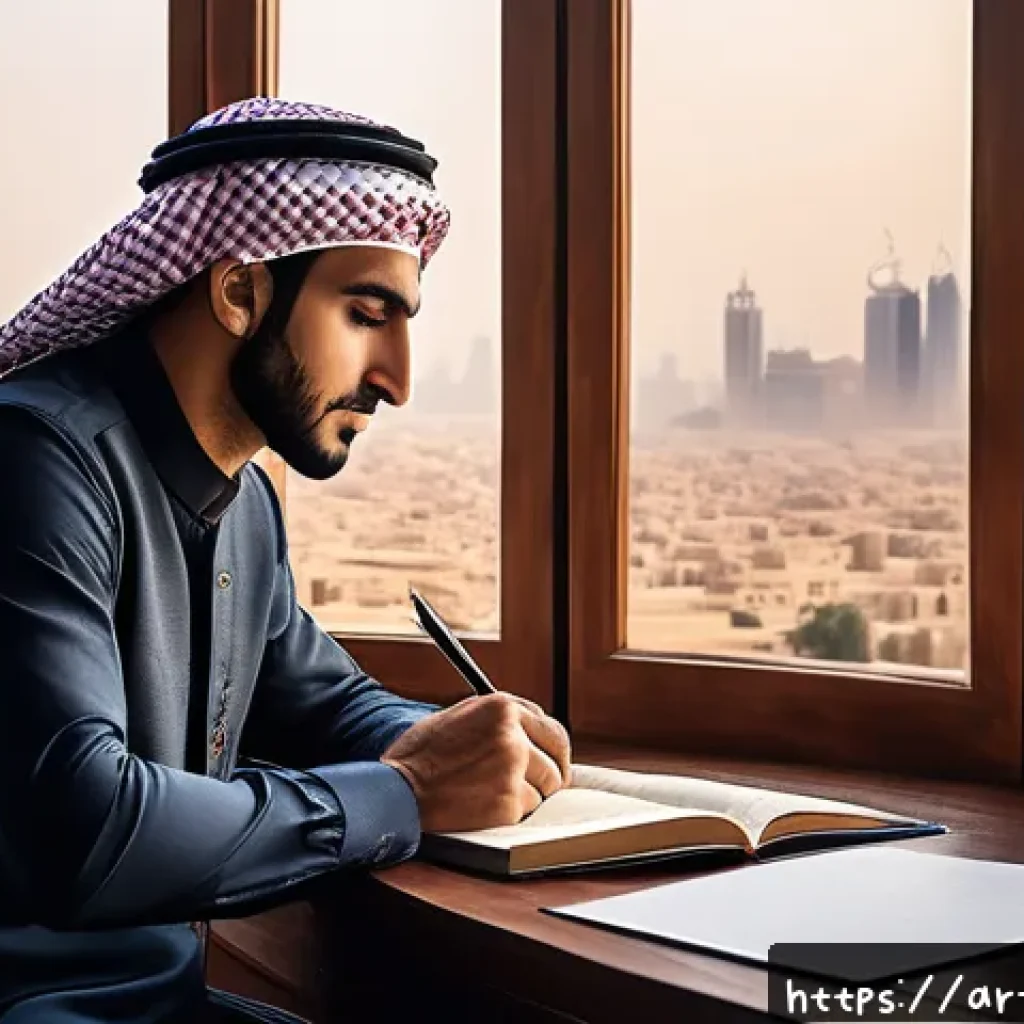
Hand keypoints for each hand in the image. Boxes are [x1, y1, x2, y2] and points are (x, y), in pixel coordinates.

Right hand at [380, 692, 571, 831]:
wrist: (398, 790)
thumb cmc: (422, 755)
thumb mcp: (461, 715)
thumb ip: (500, 719)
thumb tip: (532, 731)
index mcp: (502, 706)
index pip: (551, 728)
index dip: (554, 749)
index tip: (553, 760)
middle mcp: (512, 734)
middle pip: (557, 759)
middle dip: (552, 774)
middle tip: (543, 785)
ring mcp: (512, 768)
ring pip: (544, 787)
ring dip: (528, 794)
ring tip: (495, 792)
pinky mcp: (508, 801)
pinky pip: (527, 809)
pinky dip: (511, 812)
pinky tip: (484, 805)